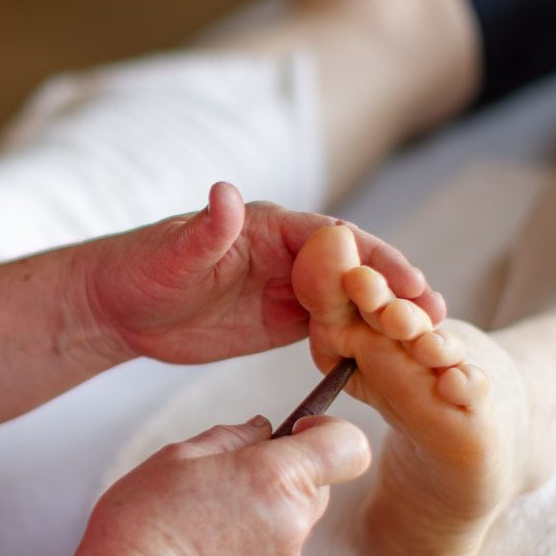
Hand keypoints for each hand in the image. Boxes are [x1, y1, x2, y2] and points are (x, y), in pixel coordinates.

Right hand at [74, 414, 368, 555]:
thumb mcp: (179, 456)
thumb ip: (231, 436)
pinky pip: (275, 547)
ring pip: (293, 515)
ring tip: (207, 511)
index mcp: (276, 478)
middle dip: (283, 469)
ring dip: (265, 504)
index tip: (293, 429)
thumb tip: (262, 430)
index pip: (348, 446)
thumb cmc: (145, 523)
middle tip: (228, 472)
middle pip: (318, 481)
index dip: (327, 429)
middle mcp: (292, 521)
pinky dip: (252, 537)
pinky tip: (206, 541)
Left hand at [82, 181, 443, 365]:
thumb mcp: (171, 253)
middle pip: (355, 268)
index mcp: (268, 227)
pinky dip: (362, 340)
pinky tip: (390, 362)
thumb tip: (226, 193)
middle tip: (437, 318)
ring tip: (428, 343)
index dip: (375, 257)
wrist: (118, 307)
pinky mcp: (282, 321)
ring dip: (387, 317)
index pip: (335, 238)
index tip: (409, 281)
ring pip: (350, 299)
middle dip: (397, 290)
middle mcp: (287, 254)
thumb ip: (206, 229)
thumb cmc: (140, 270)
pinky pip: (331, 328)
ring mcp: (288, 288)